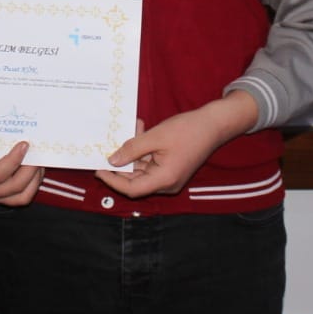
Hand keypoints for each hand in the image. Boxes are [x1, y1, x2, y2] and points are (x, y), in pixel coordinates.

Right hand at [0, 141, 42, 205]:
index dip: (14, 160)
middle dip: (31, 169)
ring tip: (38, 161)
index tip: (24, 144)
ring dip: (35, 178)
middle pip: (15, 186)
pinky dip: (33, 184)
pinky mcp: (4, 200)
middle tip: (37, 152)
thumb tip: (10, 123)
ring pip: (22, 196)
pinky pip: (23, 197)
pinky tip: (36, 170)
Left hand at [96, 92, 257, 199]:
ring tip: (131, 129)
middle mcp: (167, 183)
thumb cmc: (188, 130)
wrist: (214, 125)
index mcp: (164, 180)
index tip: (98, 168)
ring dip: (134, 152)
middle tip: (108, 146)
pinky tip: (140, 130)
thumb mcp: (155, 137)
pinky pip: (152, 163)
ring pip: (143, 169)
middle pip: (136, 180)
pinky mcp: (172, 169)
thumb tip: (112, 161)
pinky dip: (144, 150)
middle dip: (122, 162)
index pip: (131, 188)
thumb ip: (132, 150)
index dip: (112, 180)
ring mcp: (170, 177)